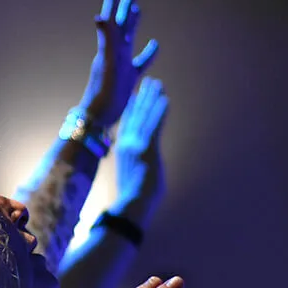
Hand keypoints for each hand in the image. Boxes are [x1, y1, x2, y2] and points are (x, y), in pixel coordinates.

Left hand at [80, 0, 159, 128]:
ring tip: (137, 9)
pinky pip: (141, 60)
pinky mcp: (129, 76)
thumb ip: (107, 38)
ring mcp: (122, 63)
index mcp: (111, 45)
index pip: (112, 18)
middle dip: (124, 6)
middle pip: (121, 23)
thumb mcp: (107, 61)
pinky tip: (155, 44)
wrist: (100, 116)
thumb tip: (100, 16)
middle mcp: (115, 51)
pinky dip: (149, 52)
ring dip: (134, 23)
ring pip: (130, 37)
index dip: (113, 2)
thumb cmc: (103, 90)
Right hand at [112, 77, 168, 227]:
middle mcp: (127, 144)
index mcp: (123, 151)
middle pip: (135, 115)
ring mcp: (135, 145)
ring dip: (151, 98)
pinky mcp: (146, 148)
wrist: (132, 205)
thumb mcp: (132, 178)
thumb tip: (141, 168)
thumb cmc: (133, 199)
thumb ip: (136, 166)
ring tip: (157, 84)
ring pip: (144, 116)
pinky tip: (165, 99)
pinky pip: (154, 124)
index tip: (134, 94)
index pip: (127, 124)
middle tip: (147, 82)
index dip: (131, 108)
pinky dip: (159, 110)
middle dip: (141, 97)